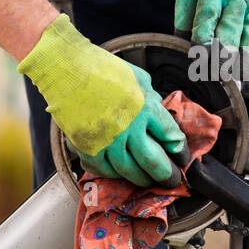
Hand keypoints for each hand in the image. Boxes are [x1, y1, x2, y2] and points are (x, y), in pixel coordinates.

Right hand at [18, 15, 185, 185]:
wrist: (66, 69)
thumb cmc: (102, 69)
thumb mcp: (139, 78)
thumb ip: (152, 98)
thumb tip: (161, 114)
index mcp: (145, 108)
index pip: (172, 138)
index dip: (180, 152)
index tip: (182, 158)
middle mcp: (128, 128)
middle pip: (154, 163)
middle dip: (167, 175)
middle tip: (172, 179)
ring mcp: (105, 141)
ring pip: (129, 173)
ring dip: (142, 179)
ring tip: (148, 179)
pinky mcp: (85, 148)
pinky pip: (104, 171)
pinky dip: (114, 174)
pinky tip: (120, 172)